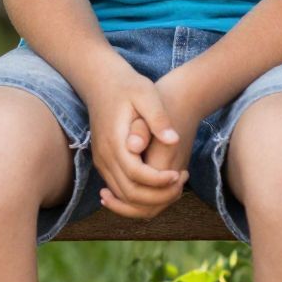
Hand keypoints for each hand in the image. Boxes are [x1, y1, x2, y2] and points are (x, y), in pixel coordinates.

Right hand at [90, 66, 186, 220]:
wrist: (101, 82)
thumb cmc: (128, 87)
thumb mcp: (147, 95)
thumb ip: (158, 118)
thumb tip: (173, 140)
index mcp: (115, 142)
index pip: (137, 175)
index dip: (160, 181)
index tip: (180, 173)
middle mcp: (104, 156)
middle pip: (129, 193)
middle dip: (158, 196)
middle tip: (180, 182)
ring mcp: (101, 161)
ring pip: (123, 196)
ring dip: (149, 199)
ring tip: (174, 184)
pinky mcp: (103, 162)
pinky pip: (119, 189)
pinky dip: (139, 195)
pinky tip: (160, 184)